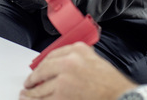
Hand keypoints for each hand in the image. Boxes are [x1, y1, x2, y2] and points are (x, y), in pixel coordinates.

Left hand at [20, 42, 134, 99]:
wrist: (120, 96)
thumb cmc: (111, 82)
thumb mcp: (95, 59)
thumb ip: (78, 57)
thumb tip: (61, 62)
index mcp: (77, 50)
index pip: (52, 55)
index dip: (42, 64)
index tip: (38, 68)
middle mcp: (68, 63)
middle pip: (42, 71)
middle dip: (32, 79)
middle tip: (28, 83)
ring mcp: (63, 81)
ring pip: (40, 89)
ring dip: (30, 93)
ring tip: (25, 95)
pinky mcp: (62, 97)